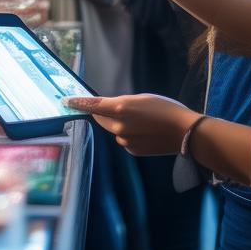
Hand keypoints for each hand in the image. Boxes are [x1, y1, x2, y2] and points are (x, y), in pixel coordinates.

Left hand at [64, 94, 196, 155]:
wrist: (184, 132)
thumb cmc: (165, 108)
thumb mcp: (141, 99)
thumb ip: (121, 103)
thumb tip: (110, 109)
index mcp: (120, 108)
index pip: (92, 105)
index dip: (78, 103)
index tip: (66, 101)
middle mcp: (118, 127)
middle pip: (101, 118)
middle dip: (103, 113)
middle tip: (119, 107)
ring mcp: (125, 141)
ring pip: (114, 130)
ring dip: (119, 124)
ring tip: (143, 120)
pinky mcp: (132, 150)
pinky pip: (124, 139)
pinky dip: (129, 134)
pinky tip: (146, 131)